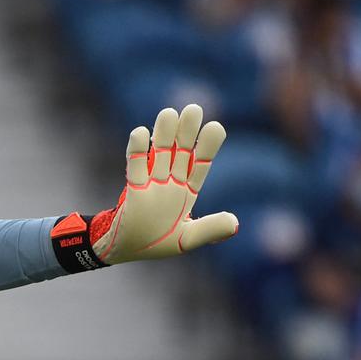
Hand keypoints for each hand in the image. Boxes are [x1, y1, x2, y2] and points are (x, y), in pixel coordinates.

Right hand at [91, 104, 236, 263]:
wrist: (125, 250)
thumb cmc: (157, 244)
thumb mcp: (187, 240)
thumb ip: (210, 229)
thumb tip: (235, 222)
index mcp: (187, 192)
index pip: (200, 165)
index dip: (207, 147)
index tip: (216, 127)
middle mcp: (170, 183)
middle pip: (181, 153)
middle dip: (187, 133)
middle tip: (193, 109)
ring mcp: (151, 183)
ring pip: (159, 154)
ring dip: (163, 134)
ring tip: (169, 113)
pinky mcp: (132, 189)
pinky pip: (135, 167)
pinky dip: (136, 150)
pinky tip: (141, 132)